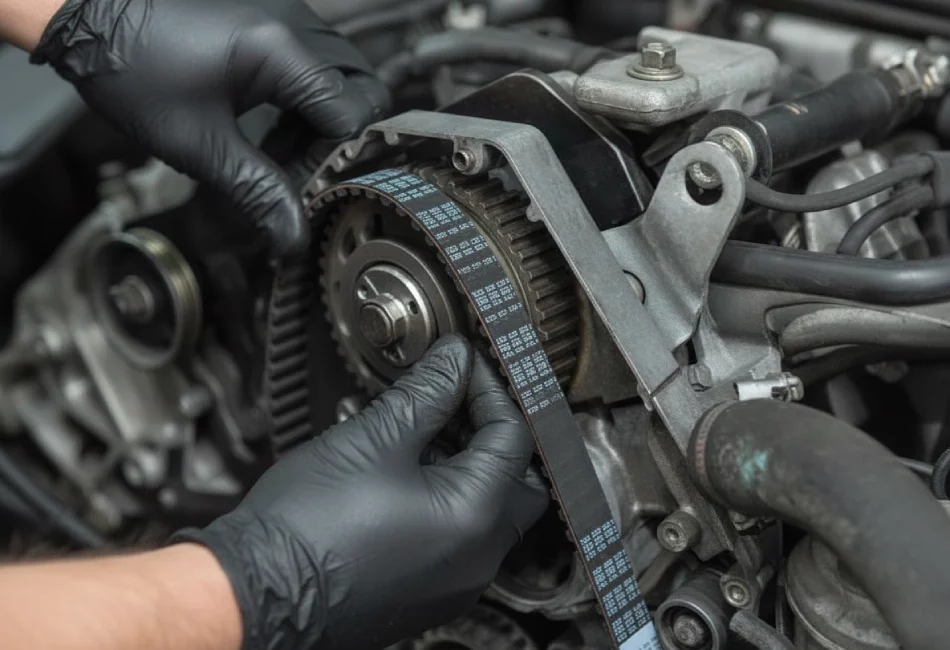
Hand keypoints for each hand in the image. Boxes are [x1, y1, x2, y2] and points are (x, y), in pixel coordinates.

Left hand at [31, 0, 388, 257]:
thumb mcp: (199, 145)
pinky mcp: (272, 19)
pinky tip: (274, 124)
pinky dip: (308, 98)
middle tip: (306, 167)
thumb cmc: (132, 71)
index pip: (352, 113)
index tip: (309, 183)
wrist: (85, 17)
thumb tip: (294, 237)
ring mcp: (286, 15)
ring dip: (326, 117)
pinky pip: (316, 62)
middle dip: (344, 135)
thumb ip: (258, 191)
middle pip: (364, 87)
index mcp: (280, 51)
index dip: (336, 157)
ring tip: (284, 149)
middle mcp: (294, 24)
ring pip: (344, 74)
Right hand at [173, 335, 548, 649]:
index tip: (462, 365)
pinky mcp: (426, 594)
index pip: (512, 436)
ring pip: (489, 513)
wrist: (255, 592)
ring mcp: (454, 583)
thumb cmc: (306, 526)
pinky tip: (408, 475)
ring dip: (470, 467)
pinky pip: (459, 540)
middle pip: (517, 481)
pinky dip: (449, 502)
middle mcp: (477, 558)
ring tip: (425, 433)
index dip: (488, 389)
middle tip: (460, 401)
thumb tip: (453, 361)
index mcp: (475, 516)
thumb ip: (426, 392)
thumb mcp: (373, 439)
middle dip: (495, 434)